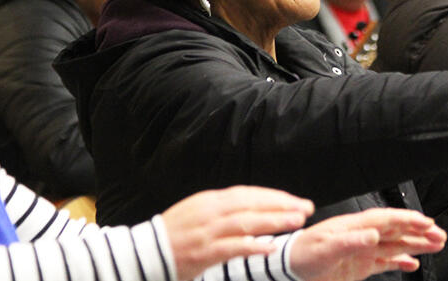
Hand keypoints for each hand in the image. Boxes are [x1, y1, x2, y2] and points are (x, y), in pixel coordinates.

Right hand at [162, 185, 313, 279]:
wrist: (141, 254)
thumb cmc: (174, 236)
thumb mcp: (199, 212)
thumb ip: (224, 209)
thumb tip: (253, 207)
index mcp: (211, 200)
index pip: (249, 193)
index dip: (275, 197)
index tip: (296, 201)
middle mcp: (211, 211)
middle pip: (252, 204)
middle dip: (282, 205)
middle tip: (306, 208)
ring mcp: (207, 231)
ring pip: (246, 222)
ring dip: (274, 221)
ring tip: (296, 222)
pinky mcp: (202, 252)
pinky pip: (231, 247)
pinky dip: (252, 246)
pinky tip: (270, 248)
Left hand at [291, 208, 446, 280]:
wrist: (289, 269)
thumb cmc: (303, 255)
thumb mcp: (324, 249)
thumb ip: (349, 242)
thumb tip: (373, 235)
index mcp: (355, 227)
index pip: (387, 220)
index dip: (408, 220)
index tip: (427, 222)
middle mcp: (362, 236)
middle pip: (396, 231)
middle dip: (419, 232)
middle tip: (440, 236)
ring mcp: (363, 251)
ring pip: (395, 246)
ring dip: (415, 245)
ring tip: (435, 245)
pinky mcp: (360, 265)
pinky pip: (385, 262)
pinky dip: (400, 263)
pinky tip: (412, 264)